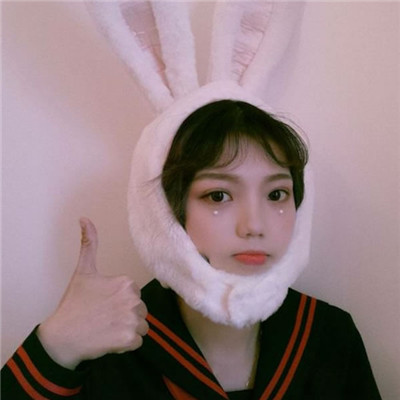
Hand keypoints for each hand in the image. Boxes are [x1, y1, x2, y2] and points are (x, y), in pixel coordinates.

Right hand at [37, 218, 147, 368]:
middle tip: (104, 318)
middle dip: (126, 316)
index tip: (103, 305)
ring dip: (127, 331)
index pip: (134, 295)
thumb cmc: (74, 304)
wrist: (62, 336)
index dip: (120, 302)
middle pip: (140, 311)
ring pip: (141, 326)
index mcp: (126, 283)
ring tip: (107, 329)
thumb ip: (89, 244)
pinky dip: (126, 345)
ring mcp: (131, 320)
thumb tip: (84, 218)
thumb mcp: (83, 271)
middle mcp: (133, 299)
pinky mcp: (129, 339)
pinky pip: (138, 341)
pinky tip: (109, 340)